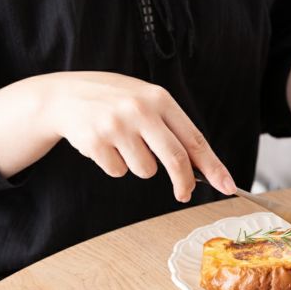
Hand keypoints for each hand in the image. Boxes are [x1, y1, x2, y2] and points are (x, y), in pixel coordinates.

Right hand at [0, 71, 234, 201]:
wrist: (63, 96)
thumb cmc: (115, 101)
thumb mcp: (146, 101)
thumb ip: (172, 129)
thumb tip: (201, 168)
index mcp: (159, 99)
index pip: (194, 139)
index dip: (213, 166)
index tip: (227, 186)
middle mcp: (139, 110)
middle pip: (175, 159)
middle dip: (184, 182)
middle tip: (184, 194)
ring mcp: (116, 126)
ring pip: (145, 170)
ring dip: (139, 167)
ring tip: (124, 145)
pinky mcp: (95, 142)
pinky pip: (118, 171)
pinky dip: (114, 166)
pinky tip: (104, 146)